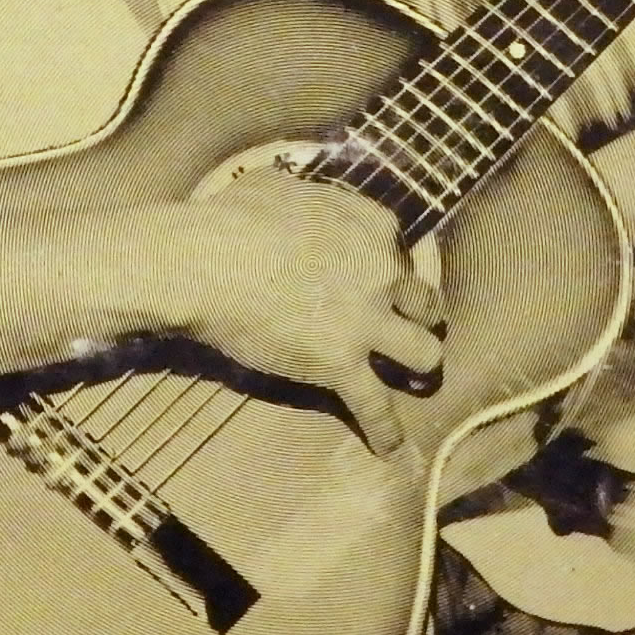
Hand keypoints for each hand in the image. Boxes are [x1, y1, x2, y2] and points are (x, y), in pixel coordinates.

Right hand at [167, 171, 443, 455]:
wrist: (209, 261)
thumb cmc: (232, 217)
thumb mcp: (276, 184)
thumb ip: (300, 193)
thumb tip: (286, 192)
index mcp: (370, 227)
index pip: (403, 248)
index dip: (396, 265)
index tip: (385, 275)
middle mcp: (382, 274)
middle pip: (426, 301)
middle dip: (422, 315)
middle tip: (410, 326)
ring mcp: (366, 323)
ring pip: (424, 354)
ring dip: (420, 364)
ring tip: (415, 379)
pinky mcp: (342, 365)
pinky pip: (375, 407)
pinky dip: (385, 431)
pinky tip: (391, 449)